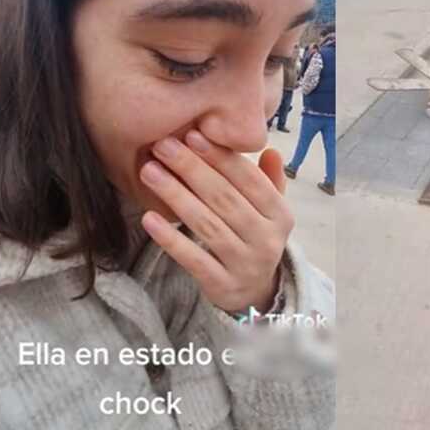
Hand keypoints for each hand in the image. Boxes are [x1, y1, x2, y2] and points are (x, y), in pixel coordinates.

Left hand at [139, 130, 292, 313]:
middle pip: (225, 199)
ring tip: (149, 172)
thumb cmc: (254, 239)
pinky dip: (170, 238)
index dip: (220, 156)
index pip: (249, 180)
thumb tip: (270, 149)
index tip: (192, 134)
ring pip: (207, 225)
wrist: (255, 295)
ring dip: (176, 195)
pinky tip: (149, 218)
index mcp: (280, 215)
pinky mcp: (222, 285)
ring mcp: (245, 264)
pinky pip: (193, 259)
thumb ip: (268, 180)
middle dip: (191, 168)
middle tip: (162, 146)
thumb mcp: (269, 211)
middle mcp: (267, 240)